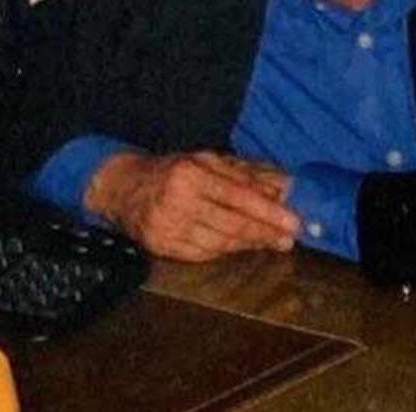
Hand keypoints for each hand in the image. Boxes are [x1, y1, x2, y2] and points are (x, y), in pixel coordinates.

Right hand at [84, 150, 299, 262]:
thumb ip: (242, 174)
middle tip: (288, 238)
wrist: (123, 187)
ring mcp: (168, 226)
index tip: (293, 221)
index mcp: (188, 173)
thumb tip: (280, 186)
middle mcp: (177, 200)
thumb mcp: (203, 161)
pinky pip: (203, 254)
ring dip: (248, 243)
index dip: (267, 210)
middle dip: (264, 232)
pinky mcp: (162, 246)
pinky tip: (237, 245)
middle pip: (231, 223)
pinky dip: (224, 250)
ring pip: (220, 242)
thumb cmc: (170, 171)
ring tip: (269, 241)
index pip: (236, 195)